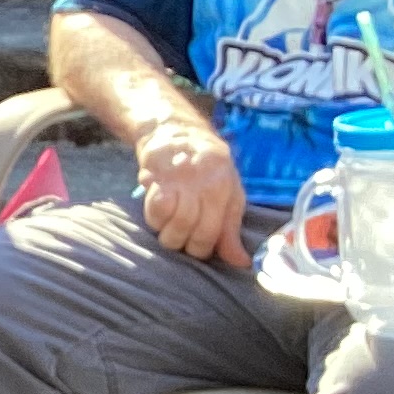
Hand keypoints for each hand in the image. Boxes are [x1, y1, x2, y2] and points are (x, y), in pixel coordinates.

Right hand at [134, 115, 249, 268]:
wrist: (176, 130)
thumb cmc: (210, 168)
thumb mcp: (229, 194)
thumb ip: (231, 229)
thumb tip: (241, 263)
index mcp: (222, 189)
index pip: (211, 233)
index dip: (202, 248)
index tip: (199, 247)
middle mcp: (199, 183)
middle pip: (188, 230)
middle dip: (183, 244)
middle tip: (183, 239)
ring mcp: (175, 178)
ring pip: (168, 223)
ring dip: (167, 233)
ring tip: (170, 228)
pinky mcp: (153, 175)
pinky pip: (152, 208)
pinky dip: (154, 218)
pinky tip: (158, 214)